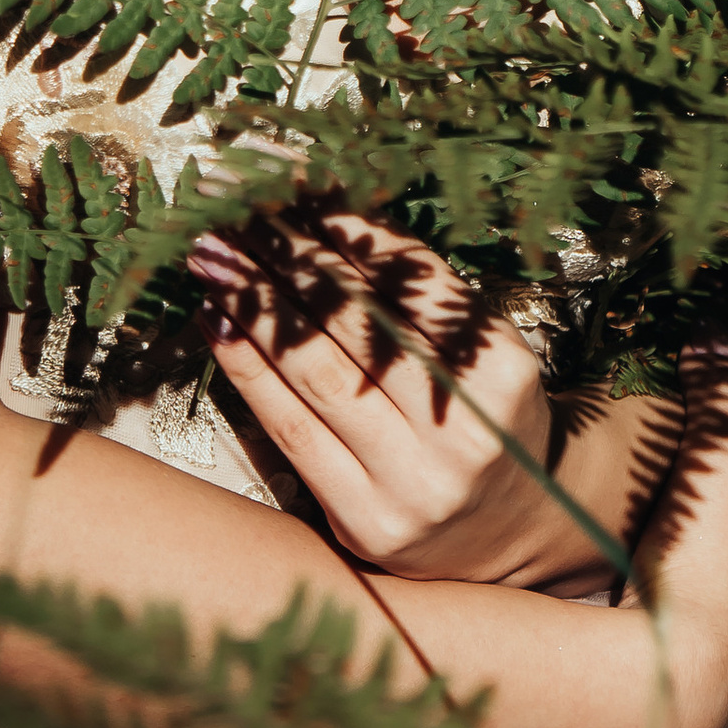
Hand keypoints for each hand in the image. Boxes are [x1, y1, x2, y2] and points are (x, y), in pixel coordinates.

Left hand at [188, 213, 560, 581]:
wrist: (512, 531)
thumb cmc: (484, 418)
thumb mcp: (478, 348)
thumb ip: (416, 293)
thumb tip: (327, 217)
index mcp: (500, 374)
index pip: (409, 285)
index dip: (347, 234)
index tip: (295, 195)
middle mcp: (459, 432)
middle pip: (355, 326)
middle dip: (289, 260)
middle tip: (238, 215)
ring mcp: (410, 484)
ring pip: (315, 374)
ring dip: (255, 307)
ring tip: (215, 258)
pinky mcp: (363, 520)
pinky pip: (290, 431)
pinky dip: (248, 370)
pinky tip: (219, 323)